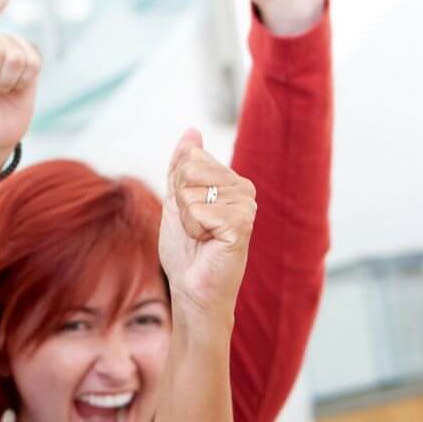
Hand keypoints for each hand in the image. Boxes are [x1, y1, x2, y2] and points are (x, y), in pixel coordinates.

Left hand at [157, 129, 256, 320]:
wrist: (192, 289)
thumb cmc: (186, 251)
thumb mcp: (177, 202)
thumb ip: (182, 166)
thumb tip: (192, 132)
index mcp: (231, 181)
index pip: (190, 159)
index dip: (177, 190)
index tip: (190, 215)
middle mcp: (244, 189)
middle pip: (190, 170)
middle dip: (181, 203)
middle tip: (195, 229)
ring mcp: (246, 205)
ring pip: (192, 191)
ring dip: (187, 219)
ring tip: (202, 238)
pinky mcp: (242, 223)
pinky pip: (200, 211)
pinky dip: (195, 231)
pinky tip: (208, 244)